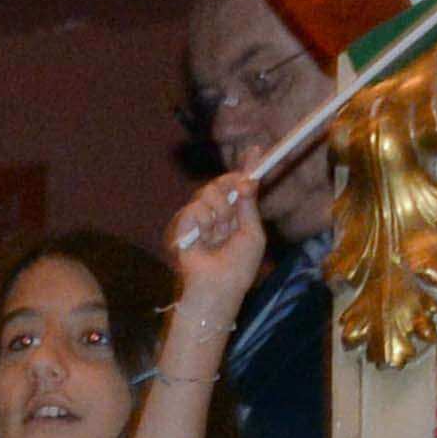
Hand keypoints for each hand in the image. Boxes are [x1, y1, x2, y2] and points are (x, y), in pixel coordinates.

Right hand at [166, 172, 267, 312]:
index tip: (255, 151)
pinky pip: (194, 207)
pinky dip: (204, 222)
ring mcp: (198, 219)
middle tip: (242, 191)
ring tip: (219, 235)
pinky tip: (204, 239)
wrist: (218, 287)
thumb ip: (249, 206)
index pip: (238, 187)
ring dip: (220, 212)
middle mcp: (216, 215)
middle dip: (233, 185)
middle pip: (221, 182)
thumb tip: (248, 179)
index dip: (246, 168)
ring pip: (208, 192)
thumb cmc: (239, 268)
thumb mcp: (252, 233)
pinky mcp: (181, 225)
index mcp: (234, 217)